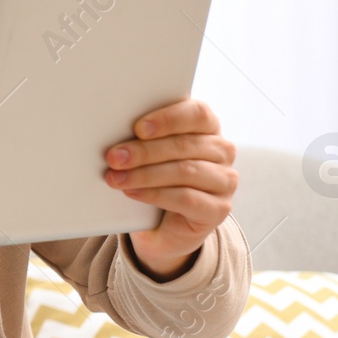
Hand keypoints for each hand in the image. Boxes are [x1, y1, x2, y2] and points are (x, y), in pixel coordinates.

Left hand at [103, 97, 238, 280]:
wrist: (166, 224)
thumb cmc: (156, 176)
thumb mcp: (151, 151)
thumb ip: (144, 136)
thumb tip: (113, 129)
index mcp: (208, 126)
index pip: (197, 113)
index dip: (167, 119)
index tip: (138, 128)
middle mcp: (222, 150)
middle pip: (184, 145)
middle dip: (144, 151)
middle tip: (114, 157)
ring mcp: (224, 180)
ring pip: (184, 171)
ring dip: (145, 174)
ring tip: (116, 178)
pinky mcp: (218, 208)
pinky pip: (186, 198)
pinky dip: (155, 194)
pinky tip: (133, 193)